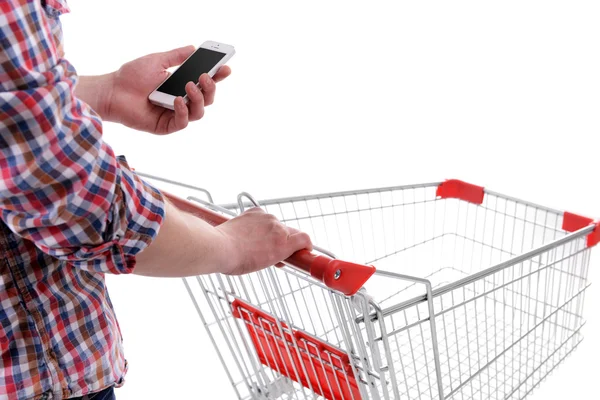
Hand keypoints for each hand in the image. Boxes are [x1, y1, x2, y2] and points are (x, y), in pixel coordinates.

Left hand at [104, 45, 230, 133]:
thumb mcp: (157, 61)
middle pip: (207, 100)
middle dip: (210, 88)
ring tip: (189, 86)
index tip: (226, 68)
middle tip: (205, 76)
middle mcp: (181, 101)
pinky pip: (183, 122)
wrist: (112, 91)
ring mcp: (174, 115)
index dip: (217, 77)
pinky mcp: (166, 126)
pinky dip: (183, 111)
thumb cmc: (131, 77)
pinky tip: (177, 100)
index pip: (204, 83)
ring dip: (198, 99)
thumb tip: (193, 48)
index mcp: (181, 86)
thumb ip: (176, 56)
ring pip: (199, 113)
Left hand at [216, 208, 312, 274]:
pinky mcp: (255, 212)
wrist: (220, 247)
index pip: (305, 238)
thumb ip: (277, 256)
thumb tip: (281, 255)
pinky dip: (260, 222)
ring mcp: (266, 218)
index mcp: (283, 244)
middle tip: (274, 250)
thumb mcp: (264, 264)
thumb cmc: (239, 261)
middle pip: (289, 231)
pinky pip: (263, 216)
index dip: (306, 244)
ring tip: (257, 242)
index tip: (303, 248)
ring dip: (271, 231)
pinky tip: (251, 231)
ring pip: (275, 224)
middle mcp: (278, 228)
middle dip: (285, 240)